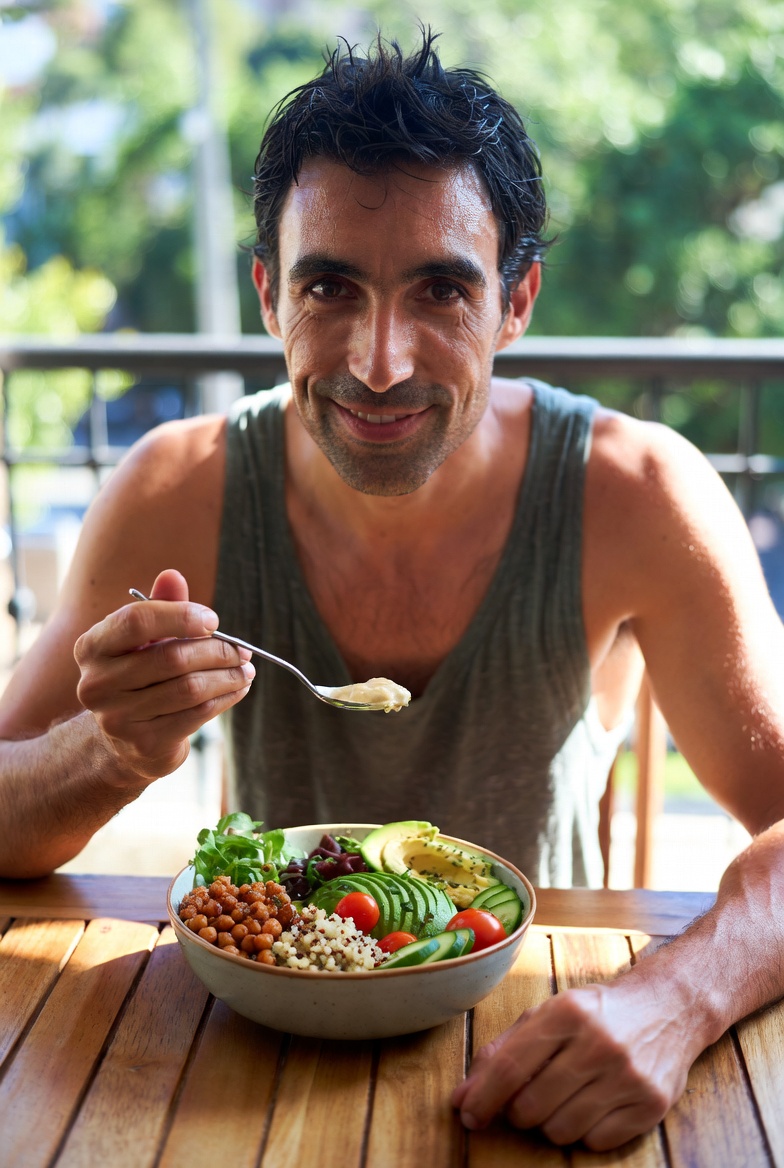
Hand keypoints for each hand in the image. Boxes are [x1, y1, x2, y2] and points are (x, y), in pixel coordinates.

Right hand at [74, 568, 253, 781]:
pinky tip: (238, 689)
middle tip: (241, 650)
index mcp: (92, 647)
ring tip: (245, 669)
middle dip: (216, 651)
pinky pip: (197, 715)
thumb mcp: (145, 640)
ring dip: (227, 676)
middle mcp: (96, 683)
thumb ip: (160, 606)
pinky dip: (225, 698)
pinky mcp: (144, 744)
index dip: (181, 616)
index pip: (137, 620)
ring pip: (189, 688)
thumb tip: (172, 575)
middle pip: (171, 657)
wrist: (125, 741)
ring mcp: (117, 718)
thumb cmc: (140, 677)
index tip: (214, 621)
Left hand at [452, 979, 693, 1149]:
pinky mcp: (651, 1105)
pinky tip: (594, 1103)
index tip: (468, 1114)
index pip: (510, 1067)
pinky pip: (595, 1142)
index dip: (483, 1097)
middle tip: (531, 1095)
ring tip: (565, 1096)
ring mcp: (628, 1076)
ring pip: (560, 1130)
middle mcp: (599, 1043)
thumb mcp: (549, 1014)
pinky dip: (586, 1131)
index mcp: (567, 1012)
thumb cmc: (597, 1012)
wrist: (669, 1007)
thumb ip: (503, 1051)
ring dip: (552, 1122)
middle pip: (531, 1106)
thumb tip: (463, 1096)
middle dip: (520, 1109)